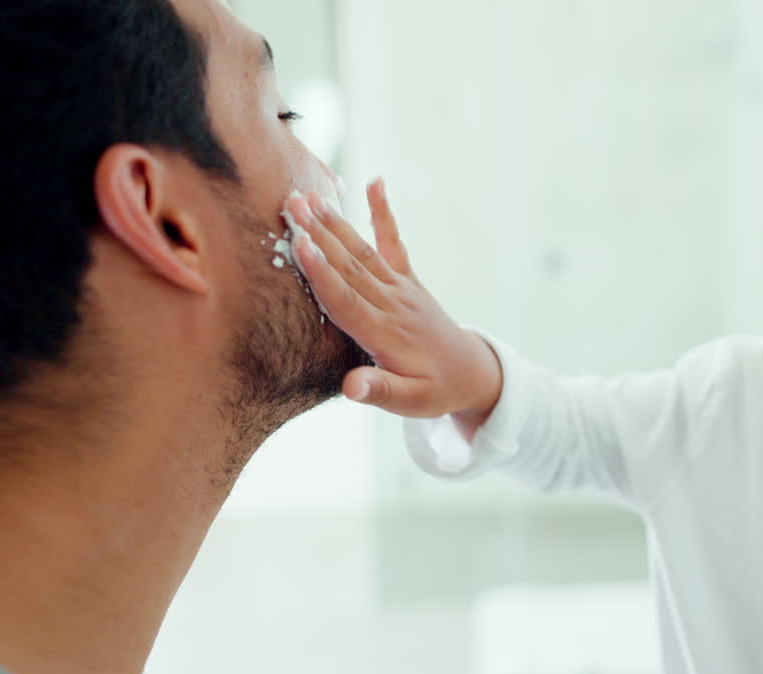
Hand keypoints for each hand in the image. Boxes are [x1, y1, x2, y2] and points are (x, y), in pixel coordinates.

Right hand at [284, 180, 501, 428]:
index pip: (347, 301)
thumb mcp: (410, 402)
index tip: (300, 244)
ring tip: (306, 196)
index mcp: (386, 335)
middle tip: (290, 205)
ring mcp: (401, 288)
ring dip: (335, 223)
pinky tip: (375, 183)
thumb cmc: (435, 390)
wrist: (472, 373)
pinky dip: (384, 213)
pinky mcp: (408, 280)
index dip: (321, 273)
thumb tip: (352, 387)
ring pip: (363, 251)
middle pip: (349, 267)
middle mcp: (392, 304)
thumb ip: (380, 391)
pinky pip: (394, 242)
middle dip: (319, 235)